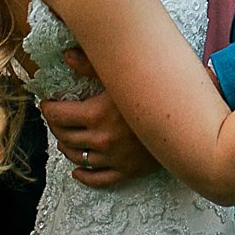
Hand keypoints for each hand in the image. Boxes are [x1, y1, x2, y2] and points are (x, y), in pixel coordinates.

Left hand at [41, 54, 159, 186]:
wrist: (187, 120)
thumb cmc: (154, 90)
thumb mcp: (122, 73)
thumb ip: (92, 64)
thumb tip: (67, 55)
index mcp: (97, 114)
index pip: (59, 116)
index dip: (49, 110)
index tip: (47, 104)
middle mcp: (102, 139)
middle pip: (65, 137)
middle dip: (56, 127)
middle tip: (55, 119)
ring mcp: (114, 158)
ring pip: (78, 157)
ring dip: (67, 148)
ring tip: (65, 139)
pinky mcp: (127, 171)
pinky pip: (99, 179)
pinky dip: (85, 175)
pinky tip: (78, 170)